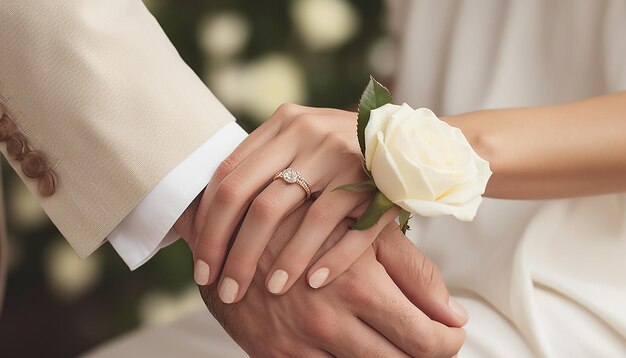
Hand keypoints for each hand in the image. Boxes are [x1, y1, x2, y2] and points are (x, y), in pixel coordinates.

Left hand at [192, 103, 397, 302]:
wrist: (411, 140)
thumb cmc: (343, 151)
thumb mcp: (303, 143)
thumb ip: (265, 163)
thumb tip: (210, 213)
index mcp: (282, 124)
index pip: (228, 176)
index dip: (207, 223)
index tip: (201, 261)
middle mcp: (306, 134)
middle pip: (250, 200)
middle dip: (229, 250)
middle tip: (223, 287)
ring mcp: (340, 156)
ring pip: (290, 215)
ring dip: (276, 261)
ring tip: (266, 292)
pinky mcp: (373, 179)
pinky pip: (341, 226)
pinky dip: (326, 258)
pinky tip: (310, 283)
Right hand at [198, 202, 467, 356]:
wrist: (229, 228)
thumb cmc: (304, 221)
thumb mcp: (360, 231)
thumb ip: (412, 271)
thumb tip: (454, 315)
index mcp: (360, 285)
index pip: (425, 339)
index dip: (446, 341)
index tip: (448, 334)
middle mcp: (332, 320)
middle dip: (421, 355)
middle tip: (423, 341)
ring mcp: (300, 342)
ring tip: (390, 342)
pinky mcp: (273, 355)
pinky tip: (351, 347)